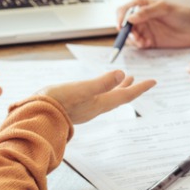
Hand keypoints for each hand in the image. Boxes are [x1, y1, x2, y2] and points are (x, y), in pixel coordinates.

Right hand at [37, 70, 155, 123]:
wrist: (36, 117)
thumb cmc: (57, 103)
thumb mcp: (82, 89)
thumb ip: (101, 83)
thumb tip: (121, 73)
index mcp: (100, 103)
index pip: (125, 95)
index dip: (140, 88)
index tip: (153, 81)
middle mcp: (95, 107)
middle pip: (118, 97)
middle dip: (129, 88)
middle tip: (139, 81)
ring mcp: (85, 108)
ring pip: (106, 97)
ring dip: (116, 88)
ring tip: (121, 80)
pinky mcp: (74, 107)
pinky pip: (95, 98)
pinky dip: (101, 90)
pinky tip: (95, 89)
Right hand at [117, 0, 189, 49]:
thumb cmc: (183, 14)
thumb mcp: (165, 9)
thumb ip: (147, 12)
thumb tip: (130, 18)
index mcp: (142, 5)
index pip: (124, 10)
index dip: (119, 18)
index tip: (121, 26)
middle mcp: (142, 18)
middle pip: (124, 25)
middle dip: (126, 32)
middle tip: (134, 36)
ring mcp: (146, 30)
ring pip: (130, 36)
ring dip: (133, 40)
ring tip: (143, 41)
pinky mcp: (150, 41)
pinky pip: (138, 45)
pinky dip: (139, 46)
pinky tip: (147, 44)